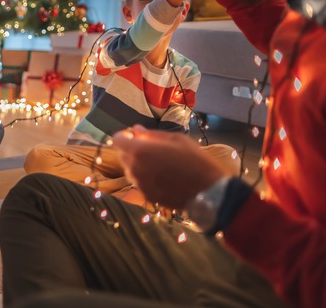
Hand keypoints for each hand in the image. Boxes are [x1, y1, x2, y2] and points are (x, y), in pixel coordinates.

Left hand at [112, 125, 229, 209]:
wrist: (208, 191)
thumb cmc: (195, 161)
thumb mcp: (177, 139)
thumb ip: (152, 135)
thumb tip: (136, 129)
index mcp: (140, 151)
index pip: (117, 140)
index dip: (123, 136)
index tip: (132, 135)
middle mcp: (135, 169)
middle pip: (122, 155)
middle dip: (130, 149)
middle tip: (148, 148)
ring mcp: (140, 184)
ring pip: (130, 170)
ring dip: (137, 164)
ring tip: (158, 162)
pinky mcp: (147, 196)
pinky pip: (139, 182)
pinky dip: (145, 177)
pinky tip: (162, 176)